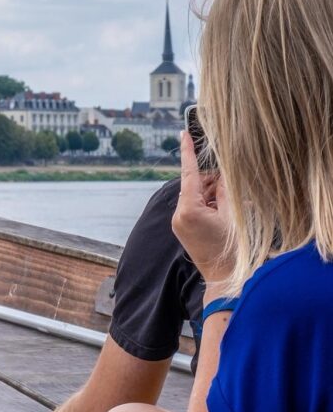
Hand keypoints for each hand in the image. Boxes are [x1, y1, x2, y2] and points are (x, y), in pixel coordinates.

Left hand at [172, 131, 234, 283]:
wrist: (224, 277)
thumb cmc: (231, 249)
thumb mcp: (232, 214)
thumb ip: (226, 190)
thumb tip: (224, 172)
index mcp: (189, 210)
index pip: (189, 174)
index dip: (188, 152)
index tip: (184, 134)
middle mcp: (179, 215)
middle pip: (194, 185)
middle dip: (211, 181)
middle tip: (231, 182)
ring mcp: (178, 223)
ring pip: (194, 196)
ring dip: (211, 194)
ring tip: (229, 202)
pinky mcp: (182, 229)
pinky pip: (193, 207)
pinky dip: (207, 204)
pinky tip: (222, 210)